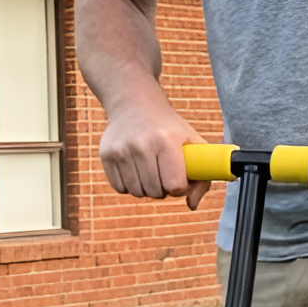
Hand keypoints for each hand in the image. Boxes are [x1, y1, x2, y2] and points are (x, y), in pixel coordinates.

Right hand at [98, 86, 212, 209]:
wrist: (134, 101)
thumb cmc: (168, 127)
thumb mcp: (191, 142)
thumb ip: (201, 176)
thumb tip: (191, 205)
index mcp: (167, 140)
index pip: (175, 186)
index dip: (179, 187)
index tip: (179, 178)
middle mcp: (142, 144)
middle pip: (155, 192)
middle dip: (162, 189)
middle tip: (163, 173)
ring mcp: (121, 149)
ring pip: (137, 192)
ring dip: (145, 188)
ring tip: (149, 170)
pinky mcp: (106, 154)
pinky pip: (120, 188)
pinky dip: (129, 185)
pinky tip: (134, 168)